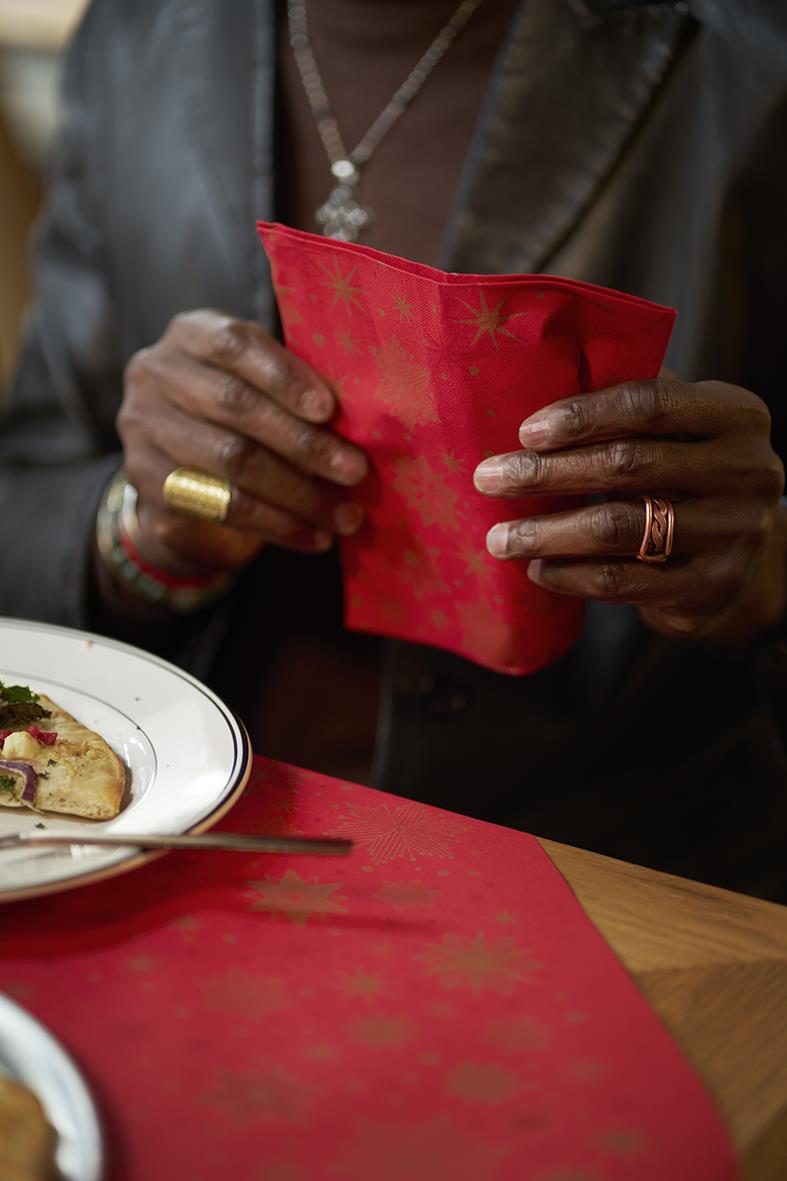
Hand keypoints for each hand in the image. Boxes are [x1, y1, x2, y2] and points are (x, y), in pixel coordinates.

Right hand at [117, 310, 367, 572]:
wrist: (184, 475)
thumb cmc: (242, 418)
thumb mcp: (263, 387)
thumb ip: (296, 392)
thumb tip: (359, 424)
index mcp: (192, 334)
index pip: (236, 344)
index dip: (285, 376)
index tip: (329, 411)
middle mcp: (156, 374)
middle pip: (235, 405)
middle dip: (303, 442)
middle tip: (355, 471)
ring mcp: (143, 428)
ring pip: (231, 462)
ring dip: (299, 494)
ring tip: (345, 516)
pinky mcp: (147, 482)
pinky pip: (222, 508)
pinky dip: (277, 525)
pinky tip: (314, 537)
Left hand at [473, 376, 786, 644]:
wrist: (745, 561)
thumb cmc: (690, 476)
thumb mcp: (683, 429)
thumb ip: (633, 401)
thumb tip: (540, 372)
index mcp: (735, 416)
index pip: (648, 404)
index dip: (582, 416)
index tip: (524, 432)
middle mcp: (745, 471)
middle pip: (626, 465)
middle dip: (545, 473)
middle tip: (488, 479)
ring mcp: (731, 532)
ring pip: (618, 529)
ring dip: (546, 533)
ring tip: (498, 538)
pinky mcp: (710, 586)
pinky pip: (623, 581)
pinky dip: (570, 575)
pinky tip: (537, 568)